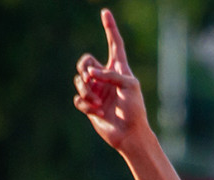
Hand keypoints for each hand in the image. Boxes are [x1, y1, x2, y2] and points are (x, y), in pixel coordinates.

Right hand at [72, 9, 147, 151]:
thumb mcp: (129, 86)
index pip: (115, 45)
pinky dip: (86, 105)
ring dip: (87, 91)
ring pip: (79, 80)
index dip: (110, 29)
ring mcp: (97, 91)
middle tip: (92, 78)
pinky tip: (97, 113)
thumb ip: (111, 74)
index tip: (105, 12)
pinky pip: (78, 99)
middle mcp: (106, 78)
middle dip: (85, 68)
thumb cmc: (135, 110)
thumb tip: (89, 74)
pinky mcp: (90, 105)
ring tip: (98, 103)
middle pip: (86, 61)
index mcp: (120, 70)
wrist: (130, 134)